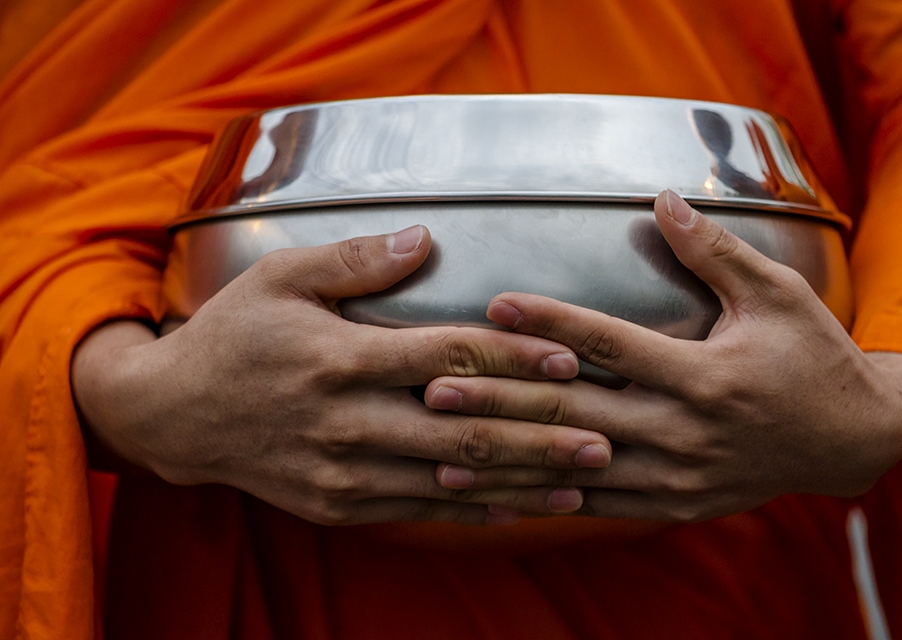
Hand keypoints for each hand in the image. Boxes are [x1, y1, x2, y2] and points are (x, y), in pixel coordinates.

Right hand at [71, 226, 611, 525]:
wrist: (173, 416)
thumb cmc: (232, 336)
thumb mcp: (280, 279)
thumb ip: (355, 260)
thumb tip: (424, 239)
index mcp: (340, 358)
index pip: (447, 356)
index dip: (514, 357)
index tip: (572, 358)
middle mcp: (347, 421)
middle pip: (464, 429)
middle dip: (541, 435)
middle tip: (607, 437)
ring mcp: (343, 471)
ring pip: (452, 479)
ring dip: (523, 480)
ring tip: (584, 481)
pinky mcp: (339, 504)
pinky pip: (419, 508)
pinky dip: (475, 508)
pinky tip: (521, 506)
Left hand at [426, 192, 901, 521]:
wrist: (853, 440)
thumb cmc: (814, 357)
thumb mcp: (775, 295)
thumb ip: (713, 251)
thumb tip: (662, 198)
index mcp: (708, 376)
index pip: (612, 344)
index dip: (551, 322)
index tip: (495, 304)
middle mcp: (686, 432)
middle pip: (576, 413)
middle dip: (502, 401)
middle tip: (436, 387)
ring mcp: (678, 478)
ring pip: (576, 469)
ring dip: (508, 461)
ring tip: (445, 452)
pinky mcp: (674, 504)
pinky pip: (598, 504)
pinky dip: (546, 497)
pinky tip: (498, 494)